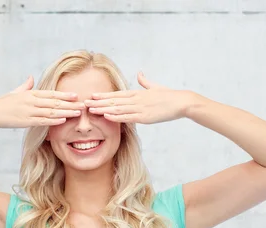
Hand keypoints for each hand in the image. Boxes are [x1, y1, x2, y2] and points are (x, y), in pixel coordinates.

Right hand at [0, 76, 83, 127]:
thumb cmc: (3, 103)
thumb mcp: (15, 92)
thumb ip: (25, 86)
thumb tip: (31, 78)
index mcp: (30, 94)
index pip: (51, 94)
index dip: (64, 95)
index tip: (76, 95)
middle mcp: (31, 101)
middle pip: (54, 102)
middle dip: (70, 104)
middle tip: (83, 105)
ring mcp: (28, 111)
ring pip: (51, 112)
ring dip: (66, 112)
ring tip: (77, 113)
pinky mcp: (25, 121)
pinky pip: (42, 121)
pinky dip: (53, 120)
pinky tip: (63, 120)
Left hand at [84, 72, 199, 123]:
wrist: (181, 102)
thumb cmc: (169, 95)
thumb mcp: (155, 87)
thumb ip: (145, 81)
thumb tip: (139, 73)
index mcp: (137, 93)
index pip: (116, 94)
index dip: (103, 95)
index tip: (92, 95)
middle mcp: (136, 99)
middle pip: (113, 100)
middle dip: (98, 102)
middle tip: (84, 103)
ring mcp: (139, 108)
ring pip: (117, 108)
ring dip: (102, 109)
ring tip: (90, 109)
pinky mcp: (144, 117)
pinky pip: (127, 117)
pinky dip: (115, 116)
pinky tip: (106, 115)